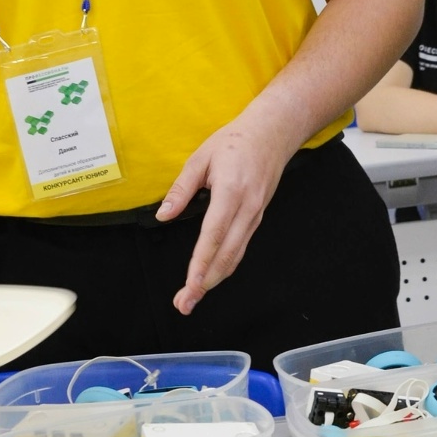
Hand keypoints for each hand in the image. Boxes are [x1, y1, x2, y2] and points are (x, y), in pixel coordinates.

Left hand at [159, 114, 294, 314]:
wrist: (273, 132)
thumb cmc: (235, 140)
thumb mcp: (201, 157)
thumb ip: (182, 189)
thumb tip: (164, 215)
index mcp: (231, 190)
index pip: (213, 235)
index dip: (201, 263)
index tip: (189, 285)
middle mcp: (247, 207)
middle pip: (227, 254)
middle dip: (205, 283)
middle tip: (185, 303)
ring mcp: (255, 214)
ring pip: (236, 255)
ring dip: (214, 280)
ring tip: (194, 297)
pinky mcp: (257, 217)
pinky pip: (241, 247)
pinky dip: (226, 266)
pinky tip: (212, 277)